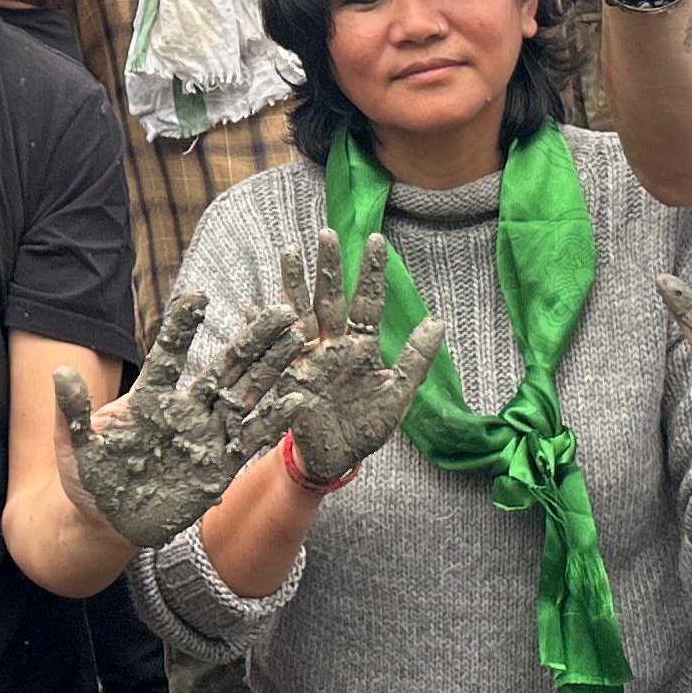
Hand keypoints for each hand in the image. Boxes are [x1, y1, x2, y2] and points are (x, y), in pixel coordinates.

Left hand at [55, 292, 306, 548]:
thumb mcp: (74, 448)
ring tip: (297, 339)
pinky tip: (296, 400)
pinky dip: (272, 422)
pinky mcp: (218, 467)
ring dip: (271, 369)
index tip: (198, 298)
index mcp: (149, 400)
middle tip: (281, 311)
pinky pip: (249, 441)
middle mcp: (184, 411)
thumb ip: (73, 412)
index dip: (181, 329)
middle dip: (252, 340)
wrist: (107, 523)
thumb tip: (61, 373)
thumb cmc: (88, 480)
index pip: (168, 356)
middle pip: (223, 368)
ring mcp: (205, 436)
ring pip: (245, 396)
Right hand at [268, 230, 446, 485]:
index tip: (377, 240)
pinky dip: (263, 327)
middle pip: (331, 297)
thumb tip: (439, 321)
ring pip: (301, 312)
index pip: (368, 300)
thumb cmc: (366, 427)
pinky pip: (275, 347)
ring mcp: (309, 356)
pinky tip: (252, 305)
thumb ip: (416, 359)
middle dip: (329, 266)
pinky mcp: (288, 375)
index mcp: (362, 344)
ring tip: (290, 252)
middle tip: (328, 233)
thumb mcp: (398, 394)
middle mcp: (333, 343)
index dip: (371, 272)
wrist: (336, 459)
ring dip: (295, 284)